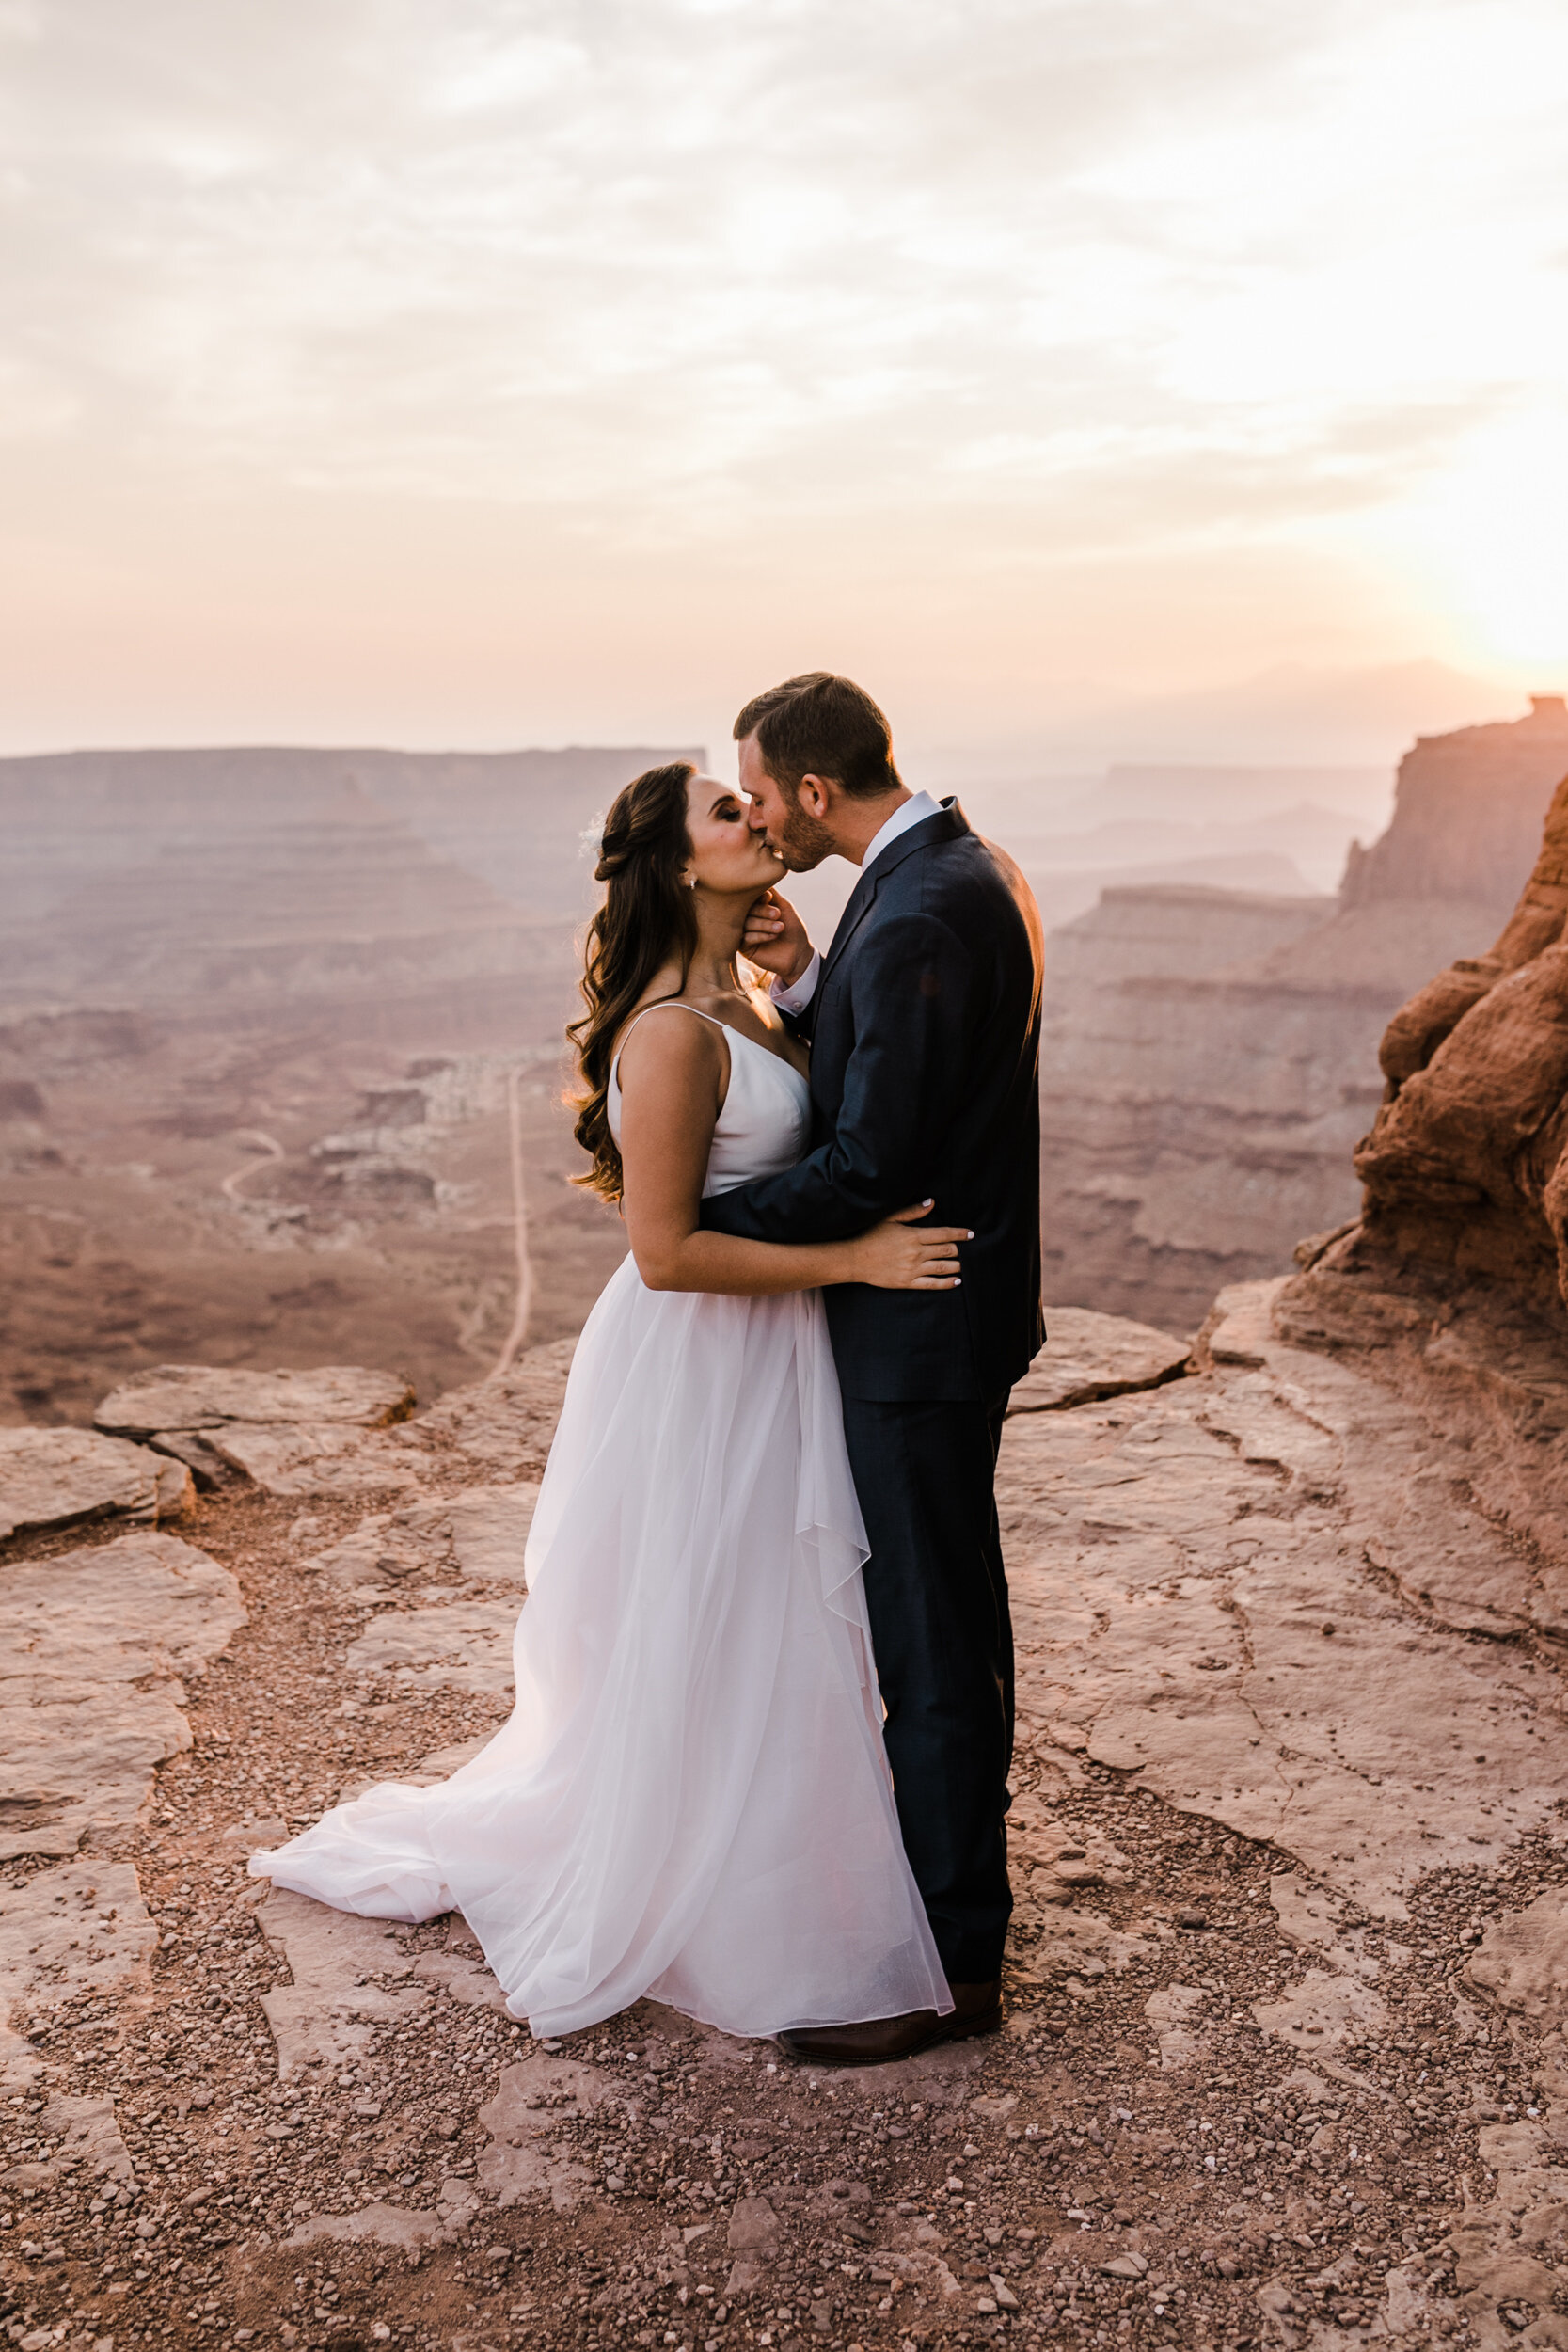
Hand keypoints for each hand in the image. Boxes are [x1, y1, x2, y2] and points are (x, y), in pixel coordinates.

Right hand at [742, 889, 813, 985]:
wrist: (799, 954)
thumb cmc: (793, 929)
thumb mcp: (784, 907)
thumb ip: (771, 893)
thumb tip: (759, 875)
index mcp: (754, 906)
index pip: (747, 896)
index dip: (757, 896)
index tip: (770, 898)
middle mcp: (747, 917)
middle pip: (744, 909)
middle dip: (762, 910)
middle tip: (777, 914)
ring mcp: (743, 932)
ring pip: (744, 923)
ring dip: (763, 924)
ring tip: (780, 927)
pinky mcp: (744, 948)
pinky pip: (744, 938)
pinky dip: (759, 935)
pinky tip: (773, 937)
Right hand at [851, 1201, 970, 1289]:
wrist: (854, 1259)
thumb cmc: (870, 1236)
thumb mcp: (890, 1219)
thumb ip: (913, 1212)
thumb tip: (932, 1202)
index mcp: (913, 1235)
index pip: (943, 1234)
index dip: (959, 1234)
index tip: (971, 1234)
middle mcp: (916, 1253)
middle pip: (947, 1251)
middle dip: (961, 1250)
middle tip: (972, 1250)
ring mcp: (913, 1269)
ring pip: (943, 1267)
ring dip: (958, 1266)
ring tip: (968, 1265)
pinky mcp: (907, 1282)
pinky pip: (932, 1284)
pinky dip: (947, 1283)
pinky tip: (957, 1281)